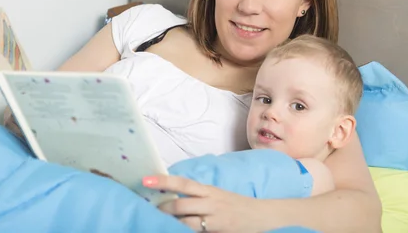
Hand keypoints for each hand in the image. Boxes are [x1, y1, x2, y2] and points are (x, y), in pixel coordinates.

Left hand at [143, 175, 261, 232]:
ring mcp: (215, 217)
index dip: (163, 180)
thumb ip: (197, 197)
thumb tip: (171, 199)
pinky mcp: (219, 229)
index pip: (182, 182)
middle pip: (181, 202)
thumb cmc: (235, 205)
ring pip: (187, 220)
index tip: (146, 179)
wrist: (261, 215)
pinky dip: (186, 230)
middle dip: (163, 208)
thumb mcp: (216, 196)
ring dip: (172, 221)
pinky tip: (178, 230)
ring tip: (159, 222)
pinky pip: (198, 231)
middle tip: (149, 209)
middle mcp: (210, 201)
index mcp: (207, 190)